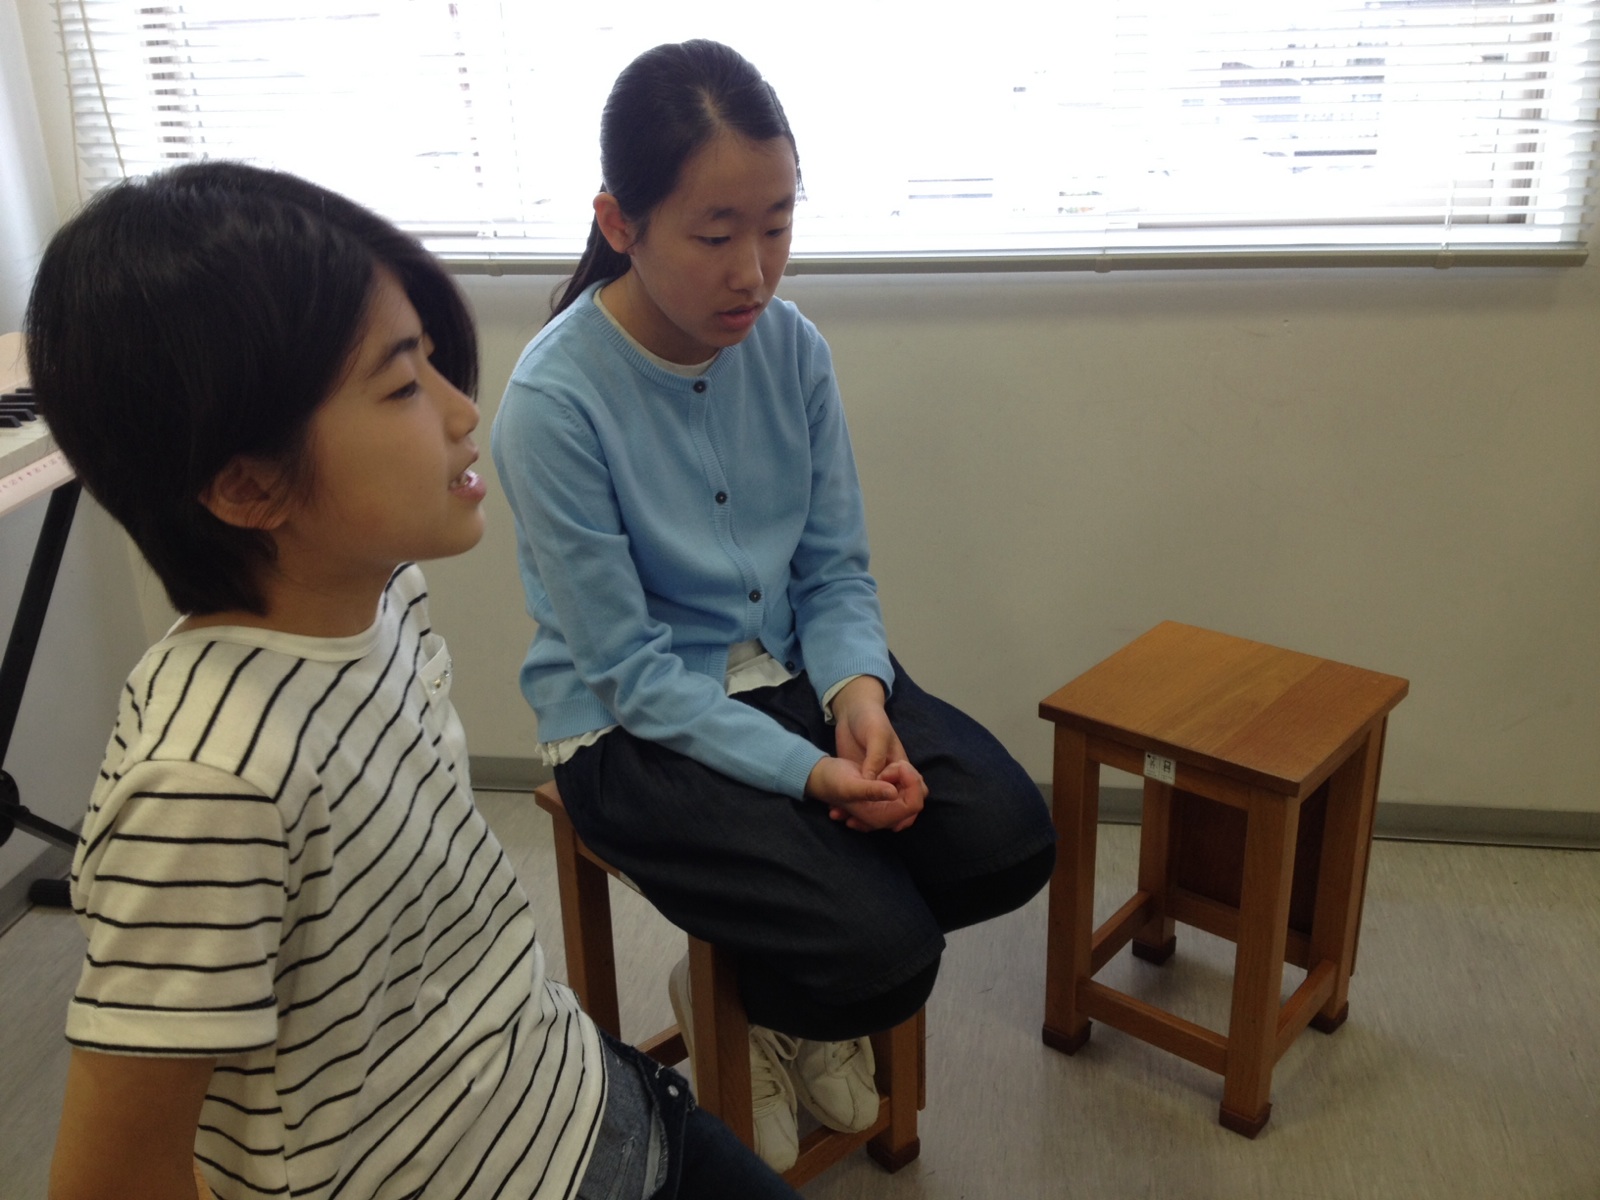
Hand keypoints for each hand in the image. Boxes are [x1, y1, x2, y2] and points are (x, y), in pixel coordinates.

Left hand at [805, 676, 927, 831]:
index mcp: (901, 765)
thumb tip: (872, 782)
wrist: (851, 709)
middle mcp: (890, 775)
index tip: (890, 812)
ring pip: (877, 804)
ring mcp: (874, 777)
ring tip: (848, 821)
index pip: (916, 792)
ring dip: (866, 816)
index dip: (909, 806)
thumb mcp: (876, 735)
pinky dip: (852, 807)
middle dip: (886, 818)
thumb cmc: (870, 718)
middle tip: (864, 823)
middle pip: (897, 804)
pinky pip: (861, 797)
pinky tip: (838, 812)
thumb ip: (876, 759)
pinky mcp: (860, 777)